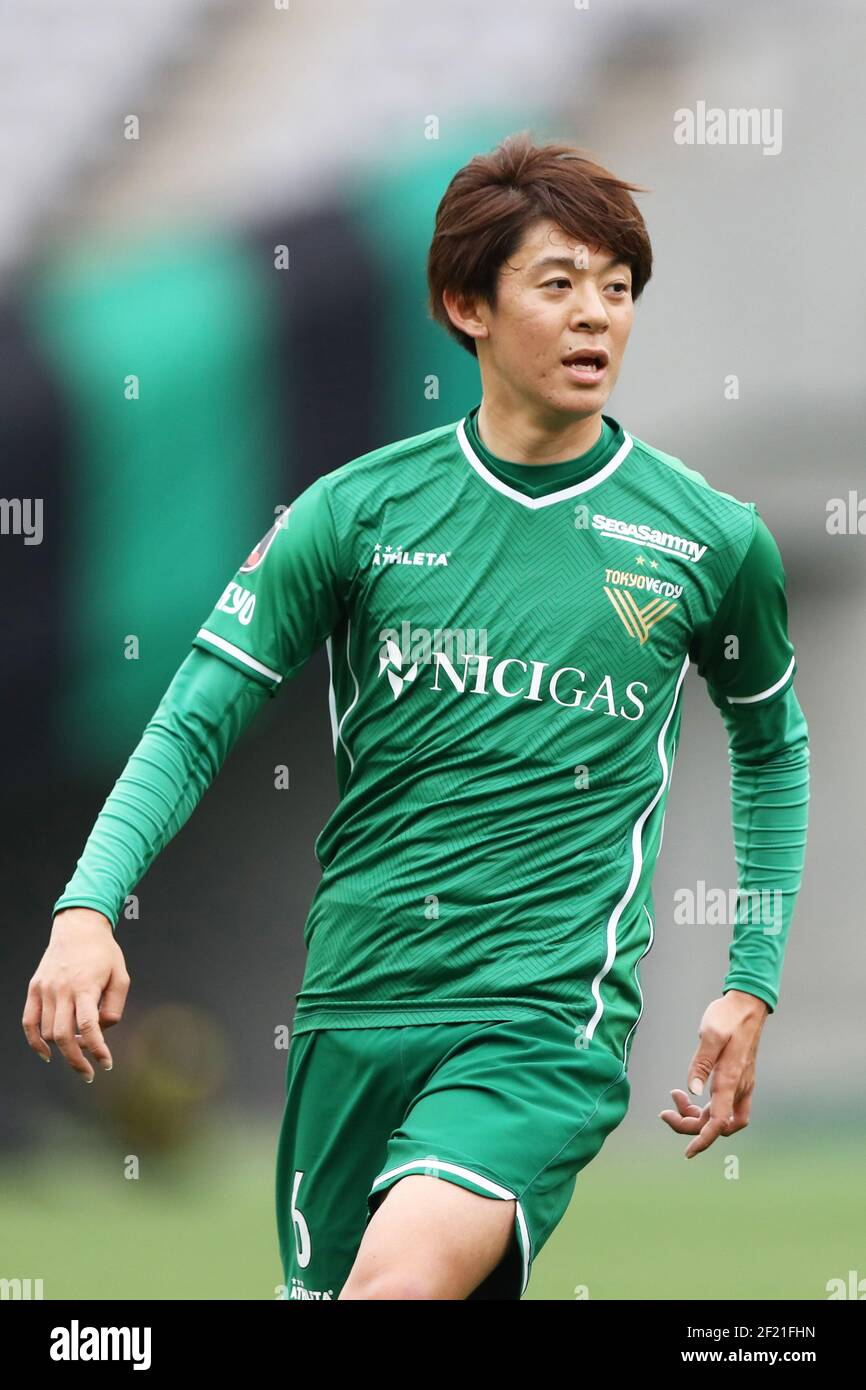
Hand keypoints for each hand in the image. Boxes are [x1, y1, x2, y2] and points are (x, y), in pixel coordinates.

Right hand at [22, 907, 130, 1081]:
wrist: (78, 928)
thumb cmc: (104, 953)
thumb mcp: (120, 976)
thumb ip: (114, 1006)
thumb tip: (101, 1032)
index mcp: (85, 986)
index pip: (88, 1026)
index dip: (97, 1049)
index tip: (106, 1064)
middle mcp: (62, 989)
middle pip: (64, 1036)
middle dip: (77, 1060)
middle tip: (90, 1074)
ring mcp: (45, 990)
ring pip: (48, 1033)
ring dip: (63, 1049)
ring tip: (79, 1049)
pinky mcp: (34, 989)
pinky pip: (29, 1023)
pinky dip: (35, 1042)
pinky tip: (48, 1054)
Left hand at [659, 990, 767, 1157]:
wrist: (748, 1004)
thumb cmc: (728, 1016)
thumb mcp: (710, 1034)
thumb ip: (701, 1063)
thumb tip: (692, 1090)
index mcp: (730, 1079)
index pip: (718, 1121)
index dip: (703, 1139)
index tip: (688, 1152)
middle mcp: (738, 1087)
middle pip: (717, 1124)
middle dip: (690, 1125)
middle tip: (665, 1113)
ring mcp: (741, 1084)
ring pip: (720, 1116)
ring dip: (696, 1115)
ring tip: (674, 1097)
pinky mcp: (739, 1079)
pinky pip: (724, 1105)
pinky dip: (706, 1106)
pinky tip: (690, 1093)